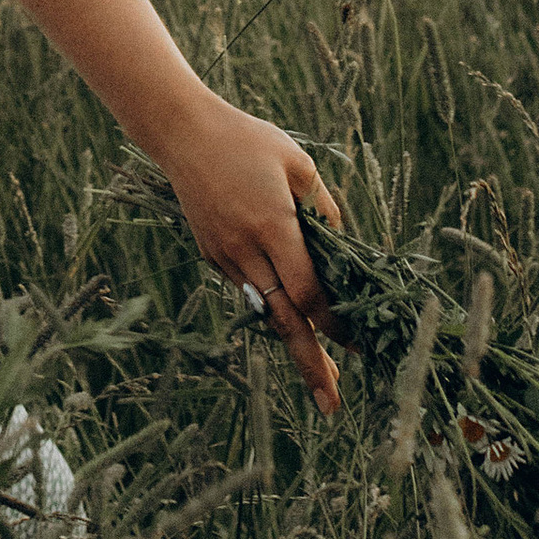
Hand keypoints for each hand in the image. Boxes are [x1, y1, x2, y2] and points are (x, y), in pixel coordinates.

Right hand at [160, 95, 344, 417]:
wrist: (183, 134)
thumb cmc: (248, 140)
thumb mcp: (298, 163)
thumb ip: (323, 208)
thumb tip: (345, 249)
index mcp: (272, 225)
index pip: (307, 290)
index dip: (333, 322)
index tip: (355, 347)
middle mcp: (245, 249)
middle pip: (284, 318)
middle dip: (311, 363)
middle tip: (331, 404)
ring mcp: (224, 256)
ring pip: (265, 309)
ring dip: (294, 343)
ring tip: (321, 377)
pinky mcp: (212, 254)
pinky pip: (249, 286)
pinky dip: (273, 303)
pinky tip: (292, 310)